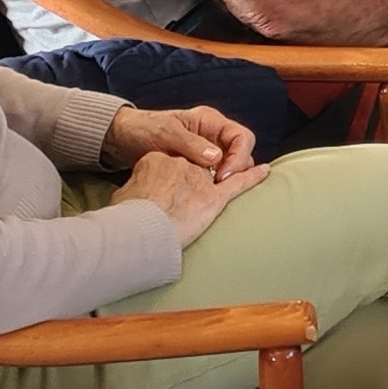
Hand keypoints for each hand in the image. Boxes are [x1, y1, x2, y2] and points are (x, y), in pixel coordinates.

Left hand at [106, 105, 257, 179]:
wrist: (122, 139)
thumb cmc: (143, 129)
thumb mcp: (166, 133)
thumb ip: (190, 143)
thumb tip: (216, 157)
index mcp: (210, 122)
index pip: (241, 137)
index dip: (239, 157)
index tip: (223, 176)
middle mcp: (213, 137)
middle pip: (241, 155)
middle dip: (235, 172)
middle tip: (217, 188)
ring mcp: (206, 153)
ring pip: (229, 169)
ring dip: (225, 181)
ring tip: (210, 193)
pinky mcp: (197, 169)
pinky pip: (213, 178)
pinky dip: (212, 187)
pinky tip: (202, 197)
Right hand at [115, 148, 270, 245]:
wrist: (139, 229)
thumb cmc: (126, 216)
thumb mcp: (122, 194)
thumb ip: (134, 189)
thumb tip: (130, 199)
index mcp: (158, 160)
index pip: (171, 163)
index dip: (169, 179)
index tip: (163, 194)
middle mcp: (182, 164)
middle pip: (196, 167)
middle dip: (195, 180)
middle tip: (186, 199)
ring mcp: (200, 178)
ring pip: (218, 174)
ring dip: (223, 178)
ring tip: (221, 187)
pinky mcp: (214, 196)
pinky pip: (239, 182)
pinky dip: (253, 177)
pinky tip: (264, 171)